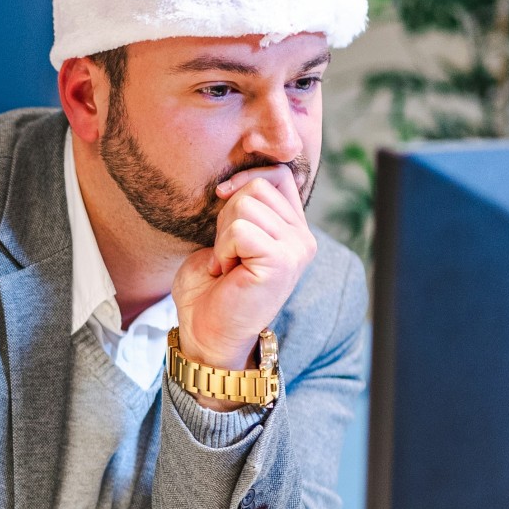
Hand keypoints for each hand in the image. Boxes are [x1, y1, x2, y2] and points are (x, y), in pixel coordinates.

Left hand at [172, 165, 316, 389]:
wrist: (205, 333)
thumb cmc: (210, 288)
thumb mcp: (227, 233)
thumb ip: (243, 205)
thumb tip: (238, 180)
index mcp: (293, 229)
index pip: (277, 175)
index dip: (245, 179)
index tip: (222, 199)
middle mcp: (303, 238)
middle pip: (258, 186)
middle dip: (227, 216)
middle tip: (227, 253)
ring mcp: (297, 249)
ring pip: (247, 204)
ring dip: (223, 235)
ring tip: (228, 264)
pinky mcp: (282, 261)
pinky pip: (241, 228)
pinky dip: (223, 249)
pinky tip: (227, 272)